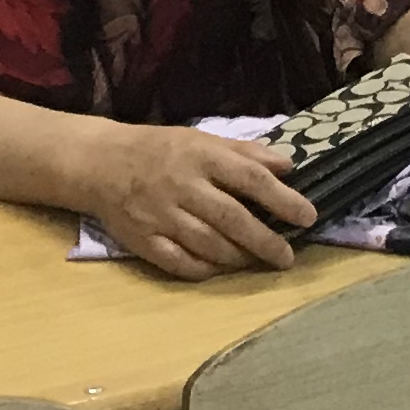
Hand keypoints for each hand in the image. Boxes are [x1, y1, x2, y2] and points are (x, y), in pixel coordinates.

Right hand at [85, 122, 318, 278]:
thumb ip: (247, 153)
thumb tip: (290, 164)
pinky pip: (180, 264)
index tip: (307, 216)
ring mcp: (162, 216)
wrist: (102, 163)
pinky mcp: (144, 241)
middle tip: (288, 257)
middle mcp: (184, 186)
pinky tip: (222, 270)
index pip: (252, 179)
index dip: (283, 199)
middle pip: (233, 219)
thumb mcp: (204, 140)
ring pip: (209, 245)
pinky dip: (205, 270)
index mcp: (202, 156)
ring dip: (239, 258)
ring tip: (259, 262)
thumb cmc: (162, 150)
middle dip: (266, 241)